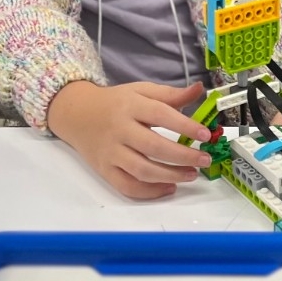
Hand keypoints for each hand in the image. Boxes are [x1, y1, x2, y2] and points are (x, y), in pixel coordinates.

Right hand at [46, 81, 213, 199]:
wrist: (76, 114)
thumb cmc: (115, 102)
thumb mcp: (141, 91)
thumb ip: (171, 94)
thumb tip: (200, 89)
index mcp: (131, 106)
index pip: (161, 115)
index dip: (185, 126)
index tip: (205, 135)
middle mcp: (119, 130)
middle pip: (153, 146)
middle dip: (183, 156)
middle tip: (204, 160)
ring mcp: (110, 152)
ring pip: (141, 170)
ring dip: (170, 175)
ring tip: (192, 174)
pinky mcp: (104, 170)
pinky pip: (127, 186)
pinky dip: (150, 191)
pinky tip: (169, 187)